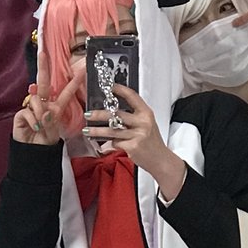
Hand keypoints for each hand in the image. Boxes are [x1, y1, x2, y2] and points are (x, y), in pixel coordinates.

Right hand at [12, 50, 85, 144]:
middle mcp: (44, 104)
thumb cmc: (46, 141)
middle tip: (42, 53)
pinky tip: (34, 127)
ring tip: (41, 125)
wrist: (34, 152)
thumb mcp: (54, 132)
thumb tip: (45, 110)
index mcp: (56, 107)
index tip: (81, 70)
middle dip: (43, 67)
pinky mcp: (22, 113)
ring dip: (40, 111)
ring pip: (36, 99)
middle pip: (44, 82)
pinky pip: (28, 111)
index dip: (73, 82)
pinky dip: (33, 120)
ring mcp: (32, 107)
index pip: (65, 93)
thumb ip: (51, 120)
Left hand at [84, 86, 186, 200]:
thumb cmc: (152, 143)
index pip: (132, 96)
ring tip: (87, 131)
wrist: (160, 160)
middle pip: (117, 114)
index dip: (119, 90)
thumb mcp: (146, 125)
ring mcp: (138, 135)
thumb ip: (133, 117)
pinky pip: (116, 143)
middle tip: (88, 114)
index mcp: (146, 114)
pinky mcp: (133, 147)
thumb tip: (112, 111)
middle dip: (99, 114)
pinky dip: (111, 144)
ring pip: (112, 131)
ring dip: (97, 131)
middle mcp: (143, 123)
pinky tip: (108, 145)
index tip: (109, 87)